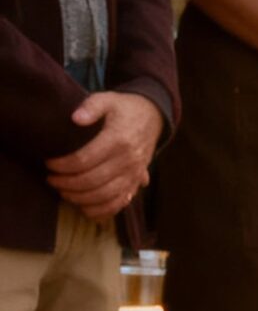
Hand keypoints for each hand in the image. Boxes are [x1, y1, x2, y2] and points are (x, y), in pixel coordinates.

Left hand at [46, 89, 163, 221]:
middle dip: (67, 184)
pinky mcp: (137, 183)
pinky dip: (102, 211)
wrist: (153, 118)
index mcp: (118, 140)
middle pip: (92, 181)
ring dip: (80, 198)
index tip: (49, 164)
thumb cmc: (124, 109)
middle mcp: (128, 161)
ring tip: (64, 192)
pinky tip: (85, 208)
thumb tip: (76, 118)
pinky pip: (120, 203)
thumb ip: (91, 106)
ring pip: (105, 196)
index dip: (63, 166)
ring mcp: (134, 174)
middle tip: (51, 179)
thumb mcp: (107, 99)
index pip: (84, 160)